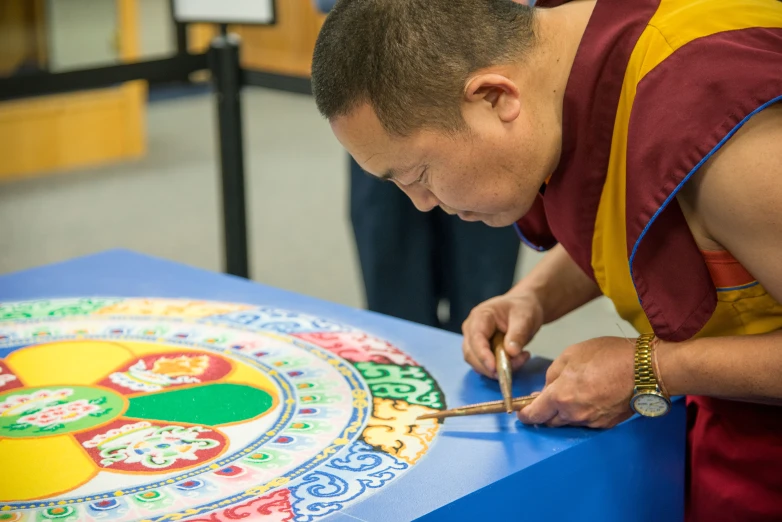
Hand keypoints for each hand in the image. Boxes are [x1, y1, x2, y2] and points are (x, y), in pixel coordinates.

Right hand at [461, 291, 544, 378]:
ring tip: (519, 360)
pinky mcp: (480, 350)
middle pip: (471, 354)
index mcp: (480, 316)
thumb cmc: (522, 308)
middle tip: (515, 366)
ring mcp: (474, 340)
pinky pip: (484, 365)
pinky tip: (515, 361)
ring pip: (476, 362)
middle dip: (490, 366)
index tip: (495, 368)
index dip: (483, 355)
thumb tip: (511, 352)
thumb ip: (518, 333)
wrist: (524, 307)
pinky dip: (498, 369)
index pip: (476, 338)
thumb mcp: (525, 317)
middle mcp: (472, 329)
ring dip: (496, 369)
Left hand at [517, 336, 635, 428]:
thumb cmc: (607, 356)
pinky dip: (582, 413)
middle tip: (545, 399)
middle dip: (545, 412)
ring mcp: (592, 422)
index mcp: (560, 397)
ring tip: (570, 395)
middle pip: (551, 421)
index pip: (535, 414)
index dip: (526, 415)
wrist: (644, 369)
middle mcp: (574, 415)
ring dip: (564, 413)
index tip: (522, 414)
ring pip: (569, 422)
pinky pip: (586, 422)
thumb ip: (553, 374)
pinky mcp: (606, 424)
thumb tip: (547, 388)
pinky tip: (588, 398)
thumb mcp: (570, 355)